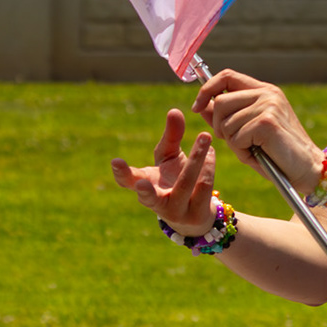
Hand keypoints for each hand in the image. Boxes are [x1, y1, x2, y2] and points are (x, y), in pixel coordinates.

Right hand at [110, 108, 216, 235]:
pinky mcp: (196, 215)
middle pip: (152, 194)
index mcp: (145, 185)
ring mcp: (176, 212)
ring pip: (186, 183)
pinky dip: (208, 166)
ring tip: (205, 136)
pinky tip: (211, 152)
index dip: (121, 173)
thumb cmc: (175, 179)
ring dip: (197, 157)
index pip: (127, 181)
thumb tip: (175, 110)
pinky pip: (204, 187)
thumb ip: (171, 136)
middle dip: (147, 190)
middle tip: (144, 182)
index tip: (115, 161)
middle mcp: (157, 203)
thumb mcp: (170, 156)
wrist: (195, 214)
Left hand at [192, 68, 324, 194]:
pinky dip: (242, 152)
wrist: (307, 168)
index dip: (207, 89)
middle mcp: (267, 93)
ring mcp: (268, 106)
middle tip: (236, 141)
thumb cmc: (277, 153)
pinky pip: (236, 138)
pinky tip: (259, 154)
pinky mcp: (267, 122)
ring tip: (253, 149)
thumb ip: (226, 117)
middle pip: (220, 101)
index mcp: (264, 91)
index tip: (198, 106)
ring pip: (226, 123)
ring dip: (233, 143)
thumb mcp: (247, 132)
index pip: (227, 76)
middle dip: (218, 126)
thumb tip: (201, 106)